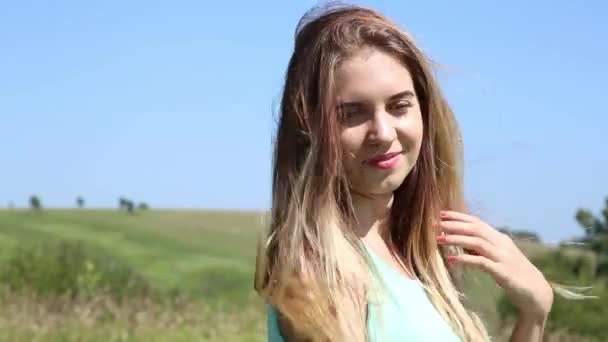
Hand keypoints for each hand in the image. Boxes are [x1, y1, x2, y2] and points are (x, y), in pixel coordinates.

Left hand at [436, 210, 553, 320]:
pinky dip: (465, 259)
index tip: (441, 213)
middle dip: (454, 225)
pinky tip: (451, 259)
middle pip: (475, 229)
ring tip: (438, 240)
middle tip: (435, 223)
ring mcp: (503, 257)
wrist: (536, 292)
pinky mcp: (503, 272)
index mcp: (499, 238)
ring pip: (477, 242)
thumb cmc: (513, 274)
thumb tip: (460, 240)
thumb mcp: (496, 256)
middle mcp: (501, 244)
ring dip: (456, 239)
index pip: (477, 222)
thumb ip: (481, 248)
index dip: (459, 216)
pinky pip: (481, 262)